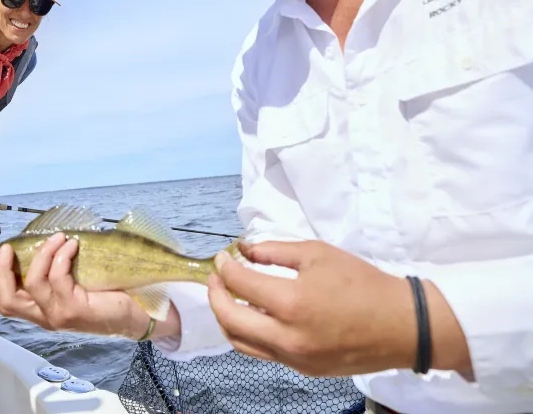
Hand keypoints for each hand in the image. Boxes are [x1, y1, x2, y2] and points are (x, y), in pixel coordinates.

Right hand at [0, 233, 162, 337]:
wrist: (136, 314)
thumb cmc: (107, 296)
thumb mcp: (73, 286)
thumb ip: (55, 275)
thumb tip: (40, 242)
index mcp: (41, 312)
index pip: (5, 305)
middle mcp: (45, 317)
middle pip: (7, 299)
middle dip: (2, 271)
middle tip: (9, 248)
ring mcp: (58, 316)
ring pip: (32, 283)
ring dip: (41, 254)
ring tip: (56, 237)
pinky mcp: (74, 310)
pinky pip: (57, 277)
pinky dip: (61, 256)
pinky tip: (71, 246)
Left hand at [208, 239, 421, 376]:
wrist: (403, 325)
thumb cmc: (363, 283)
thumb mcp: (318, 254)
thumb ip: (275, 251)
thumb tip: (244, 249)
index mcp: (292, 304)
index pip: (240, 284)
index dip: (225, 267)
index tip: (223, 256)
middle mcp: (287, 337)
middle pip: (230, 319)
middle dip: (215, 294)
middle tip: (216, 277)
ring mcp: (294, 358)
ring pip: (241, 343)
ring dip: (226, 319)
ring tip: (226, 298)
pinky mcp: (303, 369)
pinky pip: (263, 353)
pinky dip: (249, 334)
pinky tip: (252, 316)